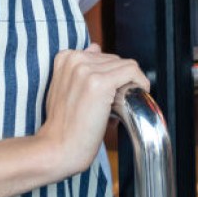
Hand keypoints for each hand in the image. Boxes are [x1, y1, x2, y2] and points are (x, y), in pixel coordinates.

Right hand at [36, 45, 148, 180]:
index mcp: (65, 57)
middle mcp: (75, 59)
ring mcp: (86, 70)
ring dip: (128, 85)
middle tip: (115, 104)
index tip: (109, 94)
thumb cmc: (62, 125)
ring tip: (119, 106)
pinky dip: (140, 82)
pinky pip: (132, 72)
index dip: (110, 75)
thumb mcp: (63, 88)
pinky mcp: (100, 83)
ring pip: (125, 65)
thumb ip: (78, 68)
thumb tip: (95, 47)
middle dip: (119, 81)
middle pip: (114, 60)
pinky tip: (139, 94)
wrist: (57, 148)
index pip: (101, 55)